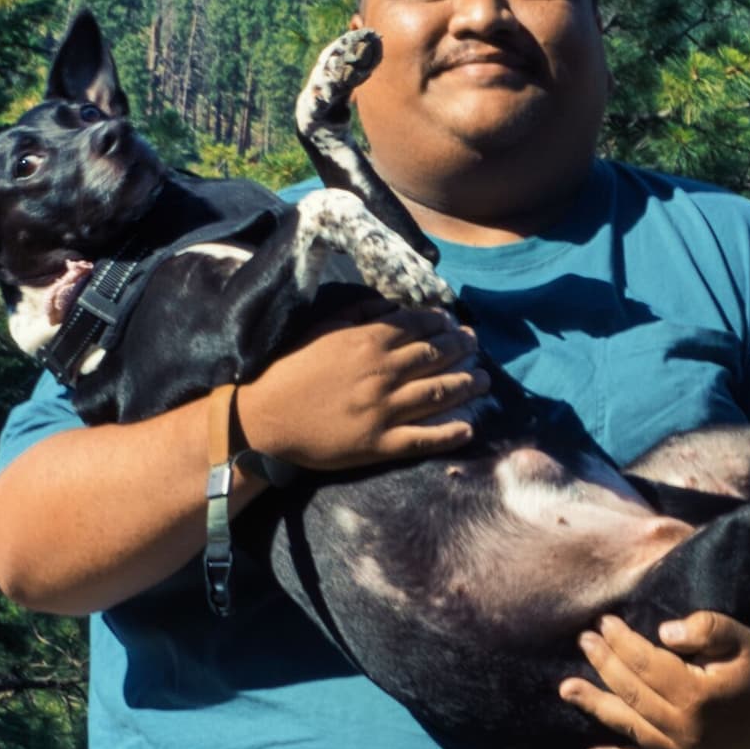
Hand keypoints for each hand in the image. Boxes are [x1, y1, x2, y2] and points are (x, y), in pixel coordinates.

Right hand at [236, 310, 483, 473]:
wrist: (264, 418)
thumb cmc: (290, 370)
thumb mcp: (322, 328)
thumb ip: (359, 313)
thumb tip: (391, 305)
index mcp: (369, 342)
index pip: (419, 326)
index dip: (442, 323)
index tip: (453, 323)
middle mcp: (384, 373)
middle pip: (436, 356)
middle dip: (462, 348)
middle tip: (476, 345)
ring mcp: (385, 410)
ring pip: (439, 393)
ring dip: (468, 385)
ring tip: (485, 380)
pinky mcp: (381, 443)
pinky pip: (425, 438)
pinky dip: (451, 433)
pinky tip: (468, 427)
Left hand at [564, 611, 749, 748]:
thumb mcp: (744, 639)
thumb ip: (705, 628)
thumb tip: (662, 633)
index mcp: (695, 694)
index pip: (643, 663)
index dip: (620, 641)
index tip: (604, 622)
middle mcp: (682, 728)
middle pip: (630, 691)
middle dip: (604, 664)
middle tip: (584, 641)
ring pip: (628, 726)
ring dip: (595, 705)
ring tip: (566, 688)